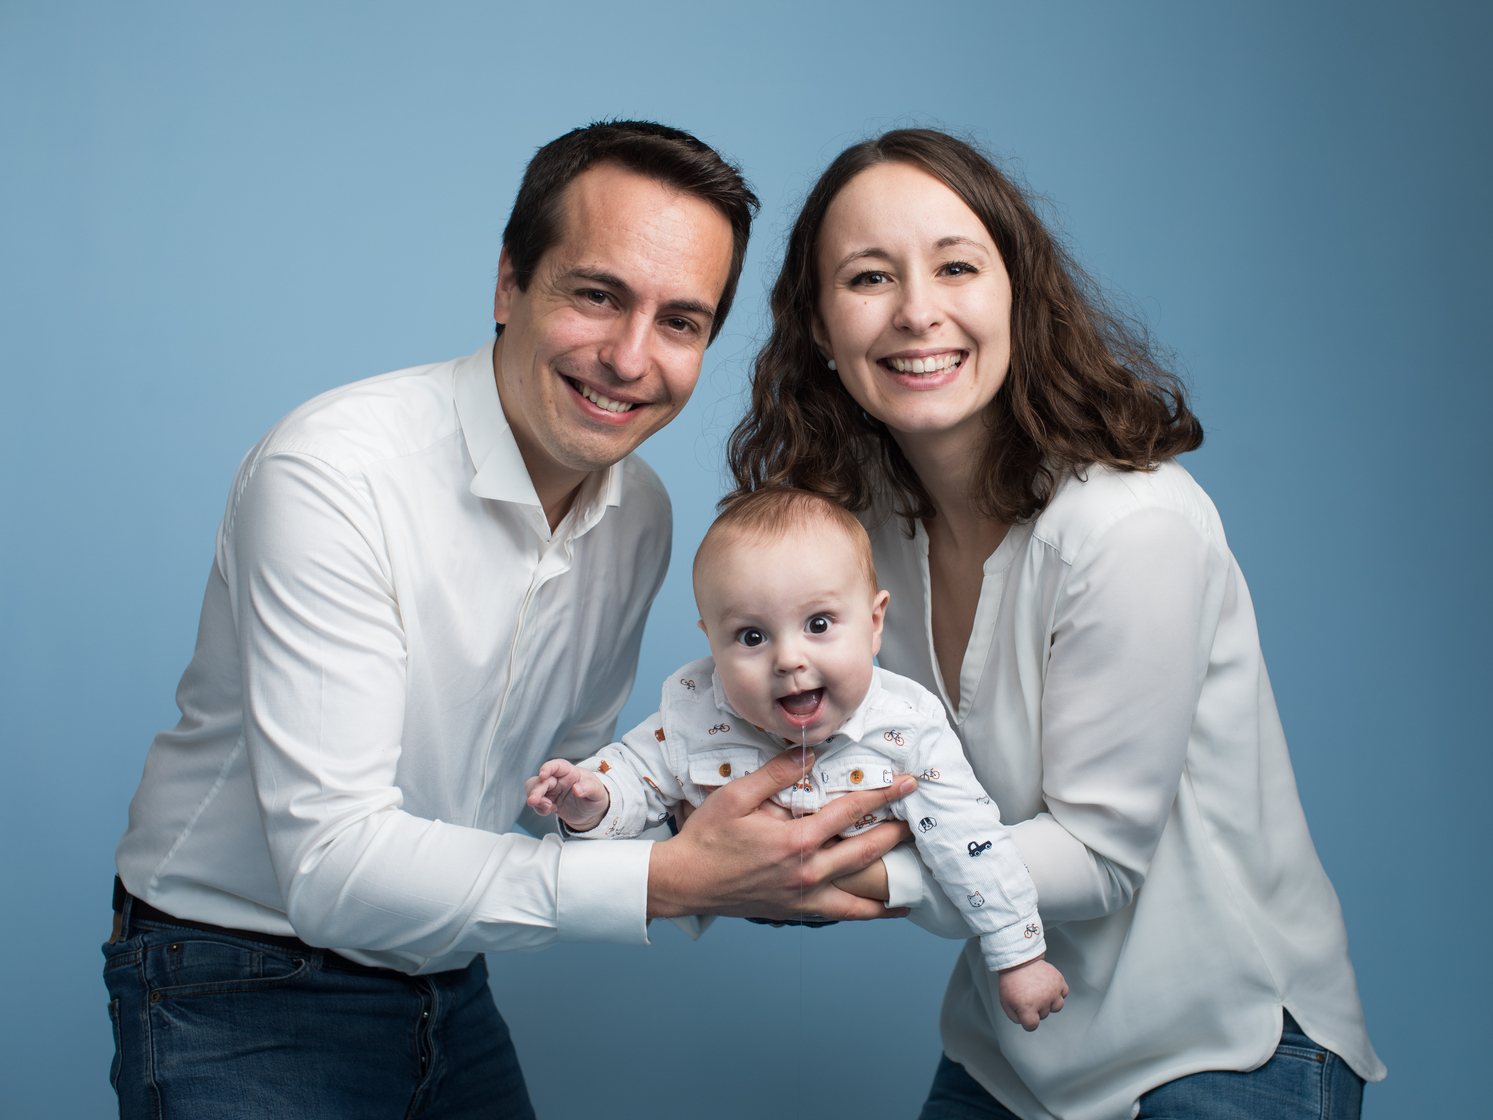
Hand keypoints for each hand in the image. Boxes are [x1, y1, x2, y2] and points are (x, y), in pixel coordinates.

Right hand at [525, 760, 609, 831]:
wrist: (592, 811)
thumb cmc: (596, 795)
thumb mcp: (598, 792)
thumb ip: (589, 788)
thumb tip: (577, 789)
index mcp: (569, 772)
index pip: (556, 765)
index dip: (547, 768)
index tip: (542, 775)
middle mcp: (558, 779)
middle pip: (541, 780)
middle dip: (536, 790)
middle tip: (534, 801)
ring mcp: (551, 791)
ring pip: (534, 789)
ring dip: (536, 799)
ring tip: (547, 808)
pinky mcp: (548, 802)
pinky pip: (537, 804)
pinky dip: (539, 808)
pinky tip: (550, 811)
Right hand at [646, 746, 916, 921]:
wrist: (684, 883)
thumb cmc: (706, 838)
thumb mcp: (736, 796)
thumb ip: (776, 773)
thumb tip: (810, 753)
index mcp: (796, 840)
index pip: (850, 811)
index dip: (883, 795)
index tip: (906, 784)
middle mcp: (807, 872)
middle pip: (866, 851)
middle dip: (896, 832)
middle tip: (918, 820)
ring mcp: (804, 896)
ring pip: (861, 893)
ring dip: (890, 881)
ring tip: (914, 873)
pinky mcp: (797, 911)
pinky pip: (842, 914)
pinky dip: (867, 913)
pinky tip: (883, 909)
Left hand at [997, 955, 1067, 1031]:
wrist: (1018, 960)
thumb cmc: (1011, 981)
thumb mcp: (1005, 1001)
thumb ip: (1015, 1017)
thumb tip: (1026, 1023)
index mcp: (1027, 1007)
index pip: (1032, 1026)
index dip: (1027, 1022)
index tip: (1024, 1013)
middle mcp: (1042, 1000)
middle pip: (1044, 1015)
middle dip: (1036, 1009)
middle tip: (1028, 995)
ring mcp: (1052, 990)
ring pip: (1057, 1007)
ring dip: (1049, 1003)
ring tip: (1040, 992)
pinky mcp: (1059, 980)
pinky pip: (1064, 993)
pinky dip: (1058, 992)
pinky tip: (1048, 987)